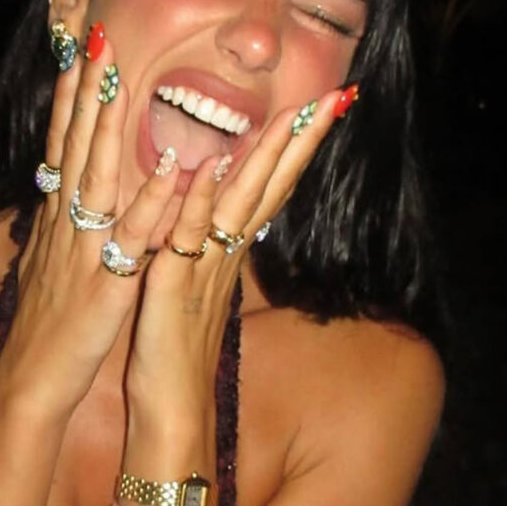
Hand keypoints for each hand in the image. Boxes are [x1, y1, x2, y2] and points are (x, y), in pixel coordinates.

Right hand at [0, 32, 179, 420]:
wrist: (34, 377)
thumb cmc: (48, 322)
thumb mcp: (50, 263)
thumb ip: (61, 224)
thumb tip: (62, 193)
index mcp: (59, 219)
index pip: (63, 147)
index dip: (70, 100)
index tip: (80, 55)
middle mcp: (67, 224)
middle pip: (76, 147)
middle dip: (86, 91)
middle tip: (98, 39)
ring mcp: (85, 248)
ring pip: (97, 176)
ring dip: (107, 125)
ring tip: (116, 78)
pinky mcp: (106, 281)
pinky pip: (131, 235)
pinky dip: (149, 199)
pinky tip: (167, 167)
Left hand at [125, 90, 343, 434]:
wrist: (172, 408)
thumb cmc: (179, 348)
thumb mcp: (196, 287)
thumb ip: (210, 247)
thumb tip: (220, 215)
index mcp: (228, 251)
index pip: (269, 189)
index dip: (295, 148)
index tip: (319, 106)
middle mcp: (225, 254)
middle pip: (269, 188)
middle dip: (300, 141)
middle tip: (333, 97)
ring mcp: (204, 269)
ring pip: (241, 205)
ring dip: (265, 160)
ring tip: (290, 117)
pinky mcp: (175, 287)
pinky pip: (189, 238)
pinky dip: (201, 203)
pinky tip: (211, 168)